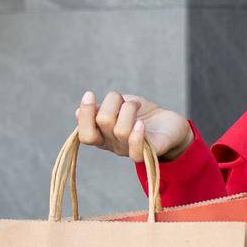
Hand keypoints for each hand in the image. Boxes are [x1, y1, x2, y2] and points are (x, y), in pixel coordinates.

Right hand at [74, 90, 192, 162]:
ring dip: (129, 108)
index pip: (85, 135)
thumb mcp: (118, 107)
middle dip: (112, 102)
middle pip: (103, 122)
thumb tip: (77, 113)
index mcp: (103, 135)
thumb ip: (100, 110)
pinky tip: (141, 124)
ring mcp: (130, 149)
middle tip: (122, 100)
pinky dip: (137, 135)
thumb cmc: (140, 113)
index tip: (90, 94)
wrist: (169, 123)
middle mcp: (114, 145)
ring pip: (121, 130)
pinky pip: (137, 151)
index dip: (85, 114)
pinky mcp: (150, 153)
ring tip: (136, 105)